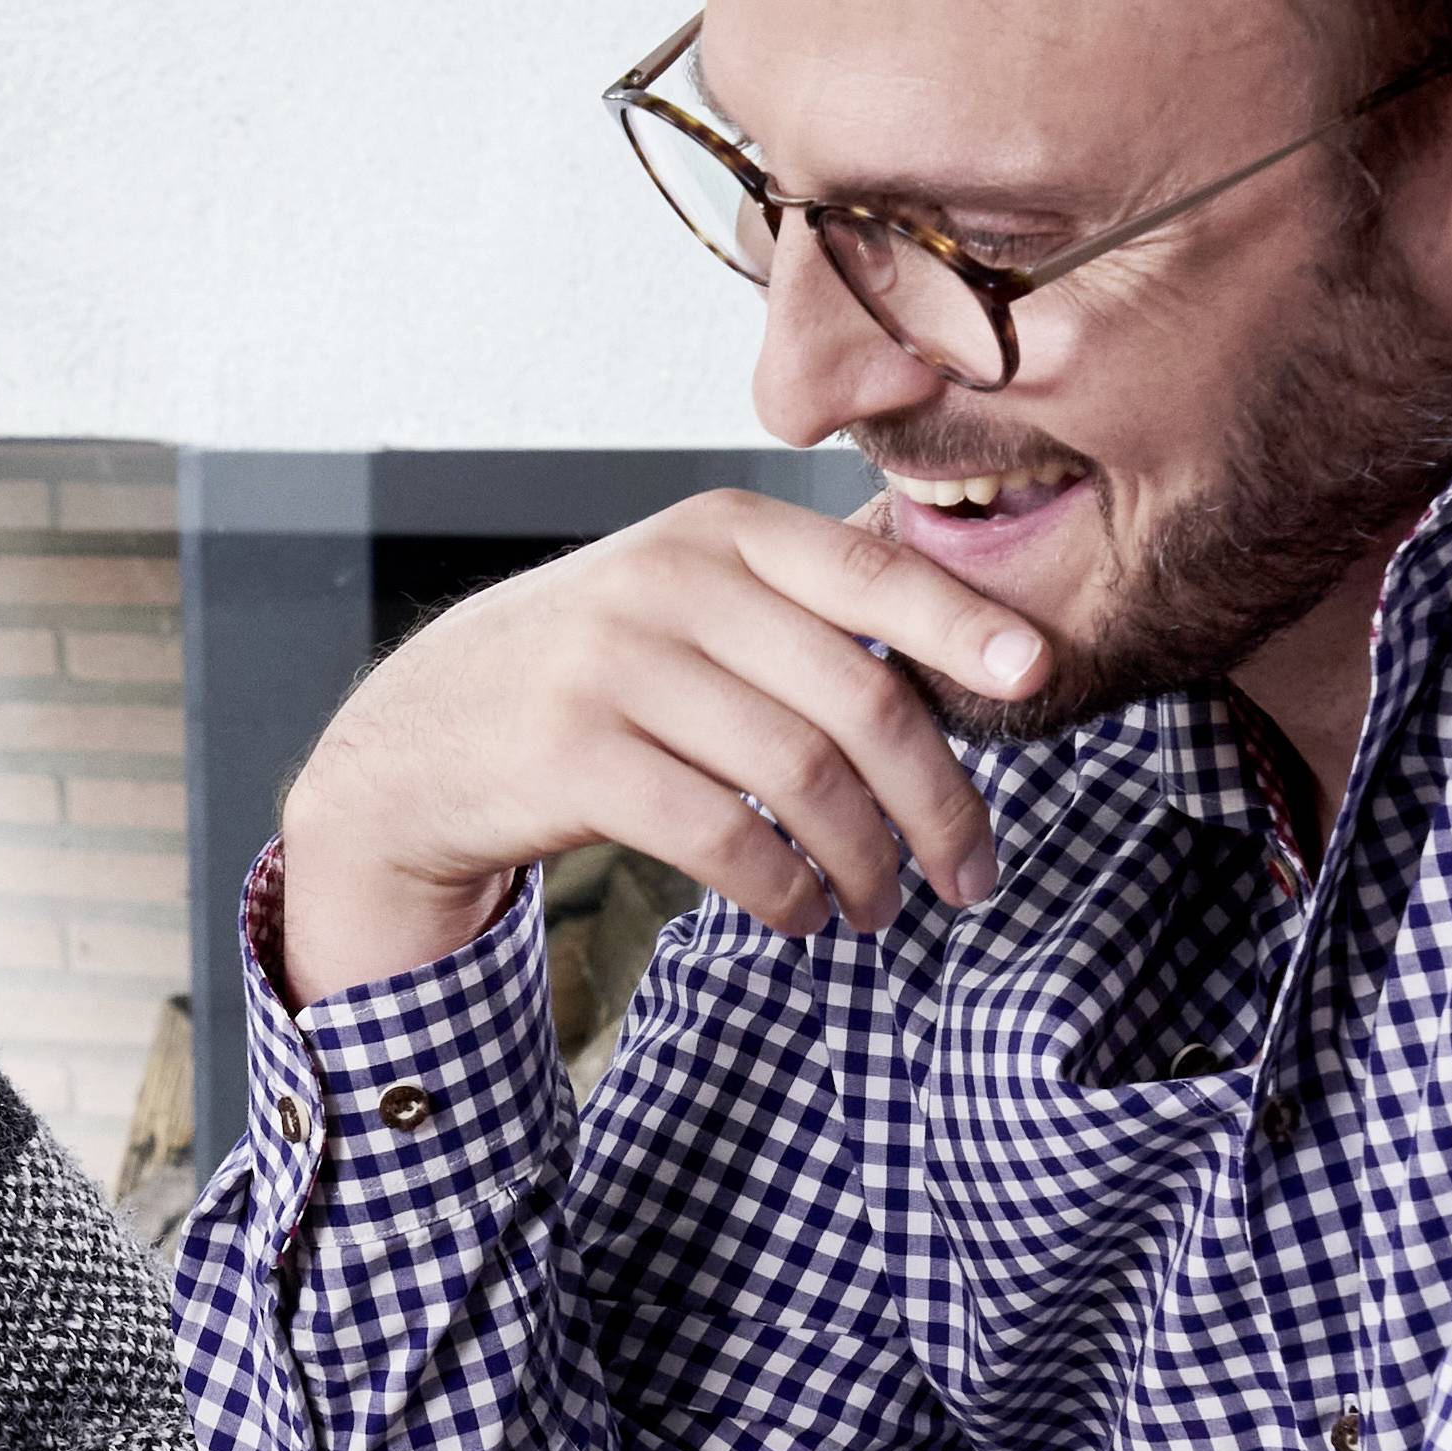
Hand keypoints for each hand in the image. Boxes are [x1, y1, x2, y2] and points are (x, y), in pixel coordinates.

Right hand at [271, 491, 1054, 997]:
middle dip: (938, 800)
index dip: (964, 627)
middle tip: (973, 873)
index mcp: (714, 531)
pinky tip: (802, 918)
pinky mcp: (571, 758)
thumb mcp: (680, 604)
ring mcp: (612, 668)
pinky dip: (784, 893)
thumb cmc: (584, 680)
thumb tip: (973, 641)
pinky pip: (722, 837)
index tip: (1037, 678)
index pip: (871, 572)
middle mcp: (667, 583)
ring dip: (865, 862)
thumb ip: (798, 607)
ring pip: (801, 776)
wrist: (414, 742)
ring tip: (882, 910)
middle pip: (858, 696)